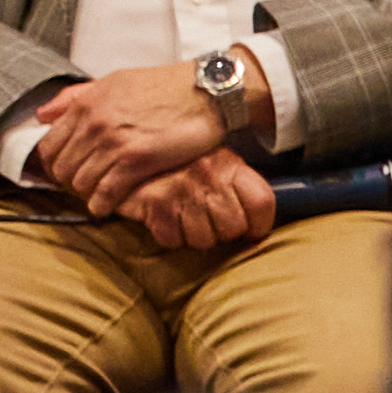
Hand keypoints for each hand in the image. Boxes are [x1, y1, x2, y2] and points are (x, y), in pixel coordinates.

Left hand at [20, 63, 228, 211]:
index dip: (53, 163)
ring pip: (80, 183)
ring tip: (98, 195)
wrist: (206, 91)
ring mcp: (113, 142)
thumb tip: (43, 114)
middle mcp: (94, 122)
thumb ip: (76, 97)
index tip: (65, 170)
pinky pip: (105, 193)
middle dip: (70, 181)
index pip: (49, 144)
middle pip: (62, 167)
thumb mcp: (115, 81)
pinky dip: (102, 205)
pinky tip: (107, 206)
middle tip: (83, 185)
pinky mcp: (136, 161)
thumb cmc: (165, 86)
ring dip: (87, 194)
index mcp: (87, 103)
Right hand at [110, 149, 277, 253]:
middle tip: (208, 219)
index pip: (262, 202)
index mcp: (228, 164)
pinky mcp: (156, 204)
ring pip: (203, 239)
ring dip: (193, 235)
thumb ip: (237, 186)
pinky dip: (168, 235)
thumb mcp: (214, 164)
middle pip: (233, 228)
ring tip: (184, 216)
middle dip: (221, 232)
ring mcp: (182, 189)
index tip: (252, 230)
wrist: (129, 152)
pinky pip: (173, 240)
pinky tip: (165, 218)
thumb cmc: (177, 165)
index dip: (260, 225)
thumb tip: (258, 220)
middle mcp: (208, 174)